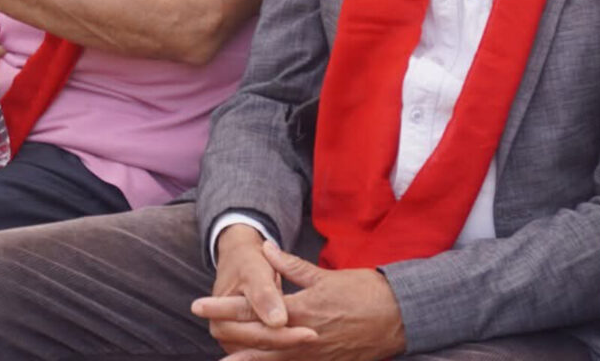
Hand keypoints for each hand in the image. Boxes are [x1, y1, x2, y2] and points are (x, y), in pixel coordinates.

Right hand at [192, 228, 312, 355]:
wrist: (241, 261)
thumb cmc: (247, 264)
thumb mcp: (254, 272)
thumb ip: (264, 295)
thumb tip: (278, 321)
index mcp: (221, 322)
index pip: (257, 335)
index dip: (284, 335)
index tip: (310, 333)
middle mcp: (227, 337)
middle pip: (263, 347)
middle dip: (290, 342)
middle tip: (316, 336)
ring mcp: (237, 343)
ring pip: (268, 353)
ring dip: (292, 347)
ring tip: (316, 340)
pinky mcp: (249, 344)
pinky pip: (271, 352)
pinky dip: (289, 348)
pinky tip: (308, 344)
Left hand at [203, 244, 406, 360]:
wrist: (400, 317)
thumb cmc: (364, 291)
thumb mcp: (326, 275)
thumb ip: (291, 266)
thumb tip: (266, 249)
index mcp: (302, 309)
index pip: (254, 310)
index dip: (224, 309)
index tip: (198, 306)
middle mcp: (304, 336)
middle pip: (256, 339)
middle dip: (226, 335)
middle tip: (200, 329)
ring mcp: (315, 354)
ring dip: (247, 360)